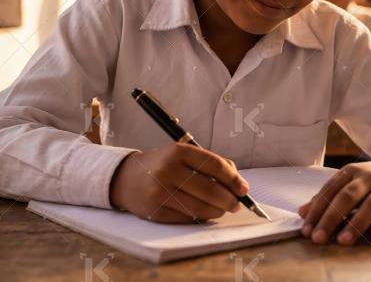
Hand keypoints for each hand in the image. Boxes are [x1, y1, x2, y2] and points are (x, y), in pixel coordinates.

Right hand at [109, 143, 248, 222]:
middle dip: (229, 199)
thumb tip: (238, 183)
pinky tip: (206, 213)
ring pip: (200, 207)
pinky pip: (187, 218)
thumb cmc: (163, 165)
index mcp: (178, 151)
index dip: (233, 178)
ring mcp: (160, 192)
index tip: (244, 188)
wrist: (126, 178)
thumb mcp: (183, 154)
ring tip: (224, 209)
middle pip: (210, 189)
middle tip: (237, 203)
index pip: (214, 165)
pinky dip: (202, 217)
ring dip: (218, 211)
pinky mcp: (156, 211)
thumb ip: (212, 163)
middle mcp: (168, 170)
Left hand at [297, 154, 370, 245]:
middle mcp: (369, 177)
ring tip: (343, 241)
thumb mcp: (350, 181)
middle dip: (331, 217)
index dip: (317, 210)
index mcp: (352, 172)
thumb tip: (302, 212)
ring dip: (357, 222)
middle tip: (318, 238)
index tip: (306, 229)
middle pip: (348, 196)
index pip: (330, 190)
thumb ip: (327, 196)